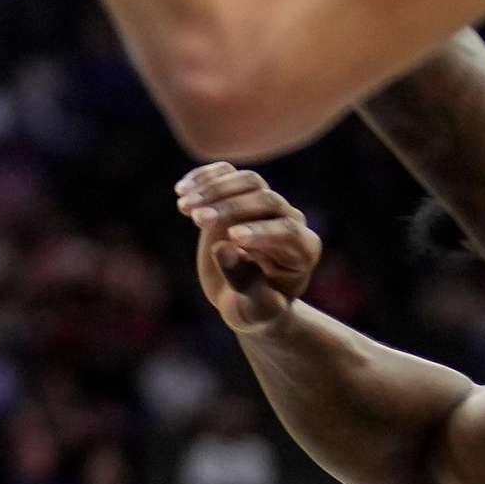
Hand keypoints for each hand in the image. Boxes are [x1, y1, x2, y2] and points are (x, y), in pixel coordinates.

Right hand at [177, 162, 320, 332]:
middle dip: (231, 208)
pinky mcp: (240, 195)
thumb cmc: (255, 309)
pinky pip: (227, 173)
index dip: (262, 231)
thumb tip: (223, 248)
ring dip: (214, 189)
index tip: (232, 238)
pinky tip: (182, 191)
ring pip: (247, 181)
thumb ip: (244, 282)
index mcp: (303, 251)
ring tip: (184, 205)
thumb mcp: (253, 309)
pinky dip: (204, 178)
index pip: (288, 231)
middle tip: (198, 219)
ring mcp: (266, 205)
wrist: (243, 300)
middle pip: (266, 200)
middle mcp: (289, 221)